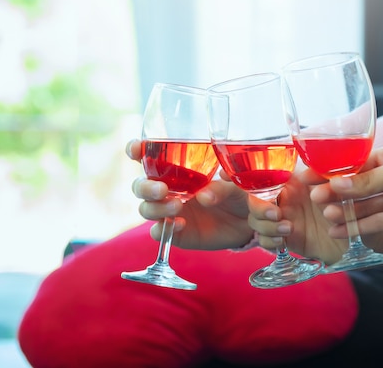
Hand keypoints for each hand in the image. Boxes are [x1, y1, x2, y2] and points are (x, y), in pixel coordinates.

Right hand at [127, 139, 251, 249]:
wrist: (248, 222)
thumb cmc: (237, 194)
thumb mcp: (234, 185)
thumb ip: (220, 187)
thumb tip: (204, 195)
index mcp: (177, 170)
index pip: (149, 158)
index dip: (136, 151)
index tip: (135, 149)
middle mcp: (169, 190)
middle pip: (140, 186)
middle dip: (144, 187)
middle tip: (162, 189)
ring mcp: (170, 212)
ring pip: (146, 209)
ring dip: (156, 207)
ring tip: (178, 206)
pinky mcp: (177, 233)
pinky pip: (159, 232)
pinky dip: (163, 228)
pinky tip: (181, 224)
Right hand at [246, 167, 347, 264]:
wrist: (356, 235)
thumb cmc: (348, 204)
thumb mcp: (336, 187)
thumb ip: (322, 176)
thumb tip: (308, 163)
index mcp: (291, 181)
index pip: (262, 179)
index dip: (258, 185)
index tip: (269, 192)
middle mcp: (283, 199)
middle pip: (253, 201)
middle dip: (260, 208)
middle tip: (277, 213)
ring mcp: (281, 219)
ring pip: (256, 221)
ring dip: (266, 226)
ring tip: (287, 228)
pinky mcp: (284, 239)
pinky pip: (264, 241)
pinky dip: (269, 241)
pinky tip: (282, 242)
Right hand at [311, 139, 382, 235]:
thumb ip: (371, 181)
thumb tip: (336, 185)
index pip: (354, 166)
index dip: (331, 173)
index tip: (308, 178)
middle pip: (357, 189)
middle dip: (336, 195)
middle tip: (315, 201)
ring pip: (366, 207)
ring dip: (346, 214)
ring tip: (327, 219)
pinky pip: (380, 223)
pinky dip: (362, 228)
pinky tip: (342, 232)